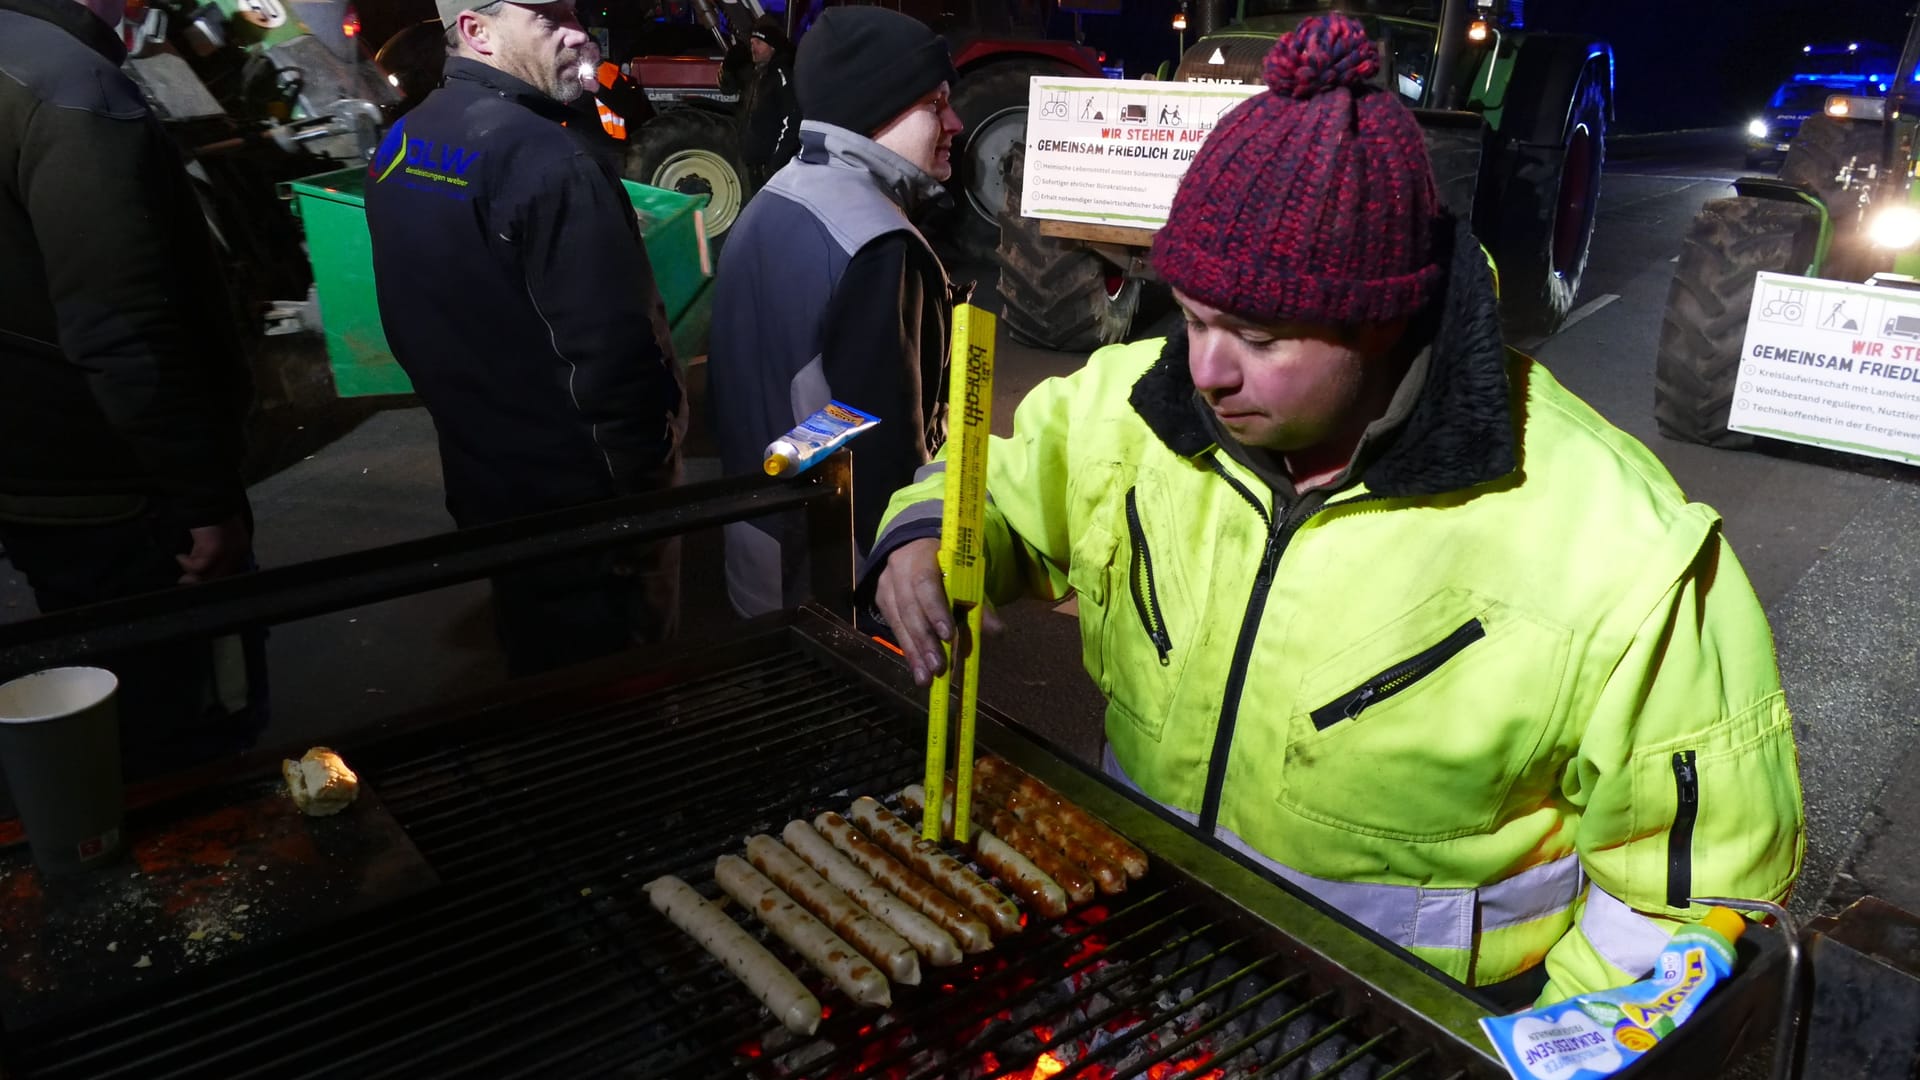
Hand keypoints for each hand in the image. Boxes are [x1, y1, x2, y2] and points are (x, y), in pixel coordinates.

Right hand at [176, 515, 251, 584]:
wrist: (205, 496)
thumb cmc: (207, 515)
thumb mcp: (215, 536)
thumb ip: (214, 552)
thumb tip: (201, 572)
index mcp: (241, 548)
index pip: (230, 572)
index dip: (212, 578)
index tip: (196, 579)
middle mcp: (239, 552)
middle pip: (221, 577)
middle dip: (200, 581)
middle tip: (184, 581)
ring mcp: (228, 552)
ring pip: (210, 576)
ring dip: (192, 576)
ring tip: (182, 573)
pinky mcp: (214, 550)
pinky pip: (198, 567)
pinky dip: (186, 563)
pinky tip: (180, 556)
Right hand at [873, 538, 1003, 686]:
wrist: (916, 550)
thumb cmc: (949, 566)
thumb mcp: (966, 577)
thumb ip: (979, 604)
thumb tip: (996, 632)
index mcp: (923, 555)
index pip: (926, 583)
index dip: (935, 610)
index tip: (948, 636)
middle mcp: (899, 569)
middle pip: (910, 608)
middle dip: (925, 640)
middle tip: (939, 667)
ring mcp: (887, 586)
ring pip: (899, 622)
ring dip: (915, 653)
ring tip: (927, 678)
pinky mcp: (882, 602)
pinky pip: (895, 629)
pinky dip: (909, 652)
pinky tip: (918, 671)